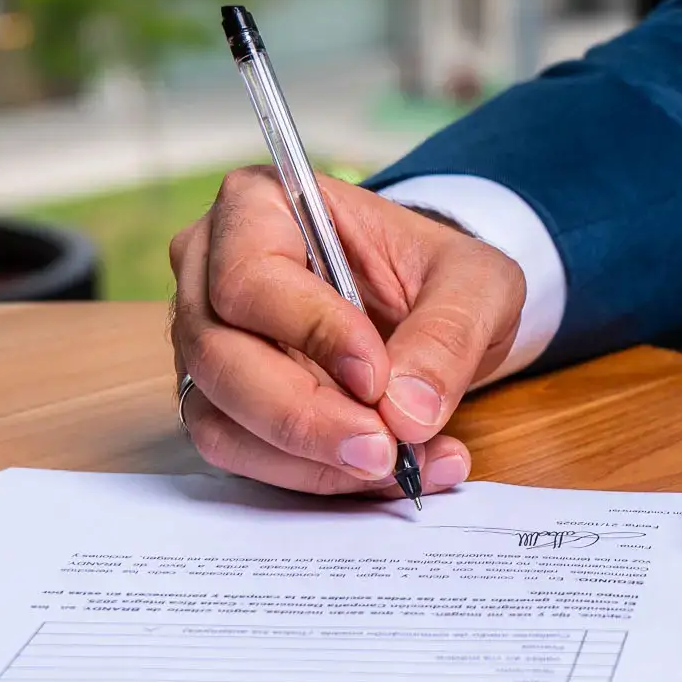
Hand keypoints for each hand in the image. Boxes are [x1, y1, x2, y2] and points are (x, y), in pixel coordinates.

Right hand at [168, 168, 526, 495]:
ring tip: (402, 465)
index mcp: (260, 206)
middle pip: (218, 356)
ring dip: (311, 460)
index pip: (251, 276)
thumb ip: (449, 333)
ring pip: (220, 418)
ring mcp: (204, 340)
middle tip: (384, 449)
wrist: (427, 306)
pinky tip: (385, 473)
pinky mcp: (218, 400)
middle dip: (305, 417)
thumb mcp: (477, 283)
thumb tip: (407, 412)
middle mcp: (209, 270)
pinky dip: (312, 476)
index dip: (311, 333)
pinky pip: (241, 455)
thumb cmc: (436, 273)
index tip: (378, 378)